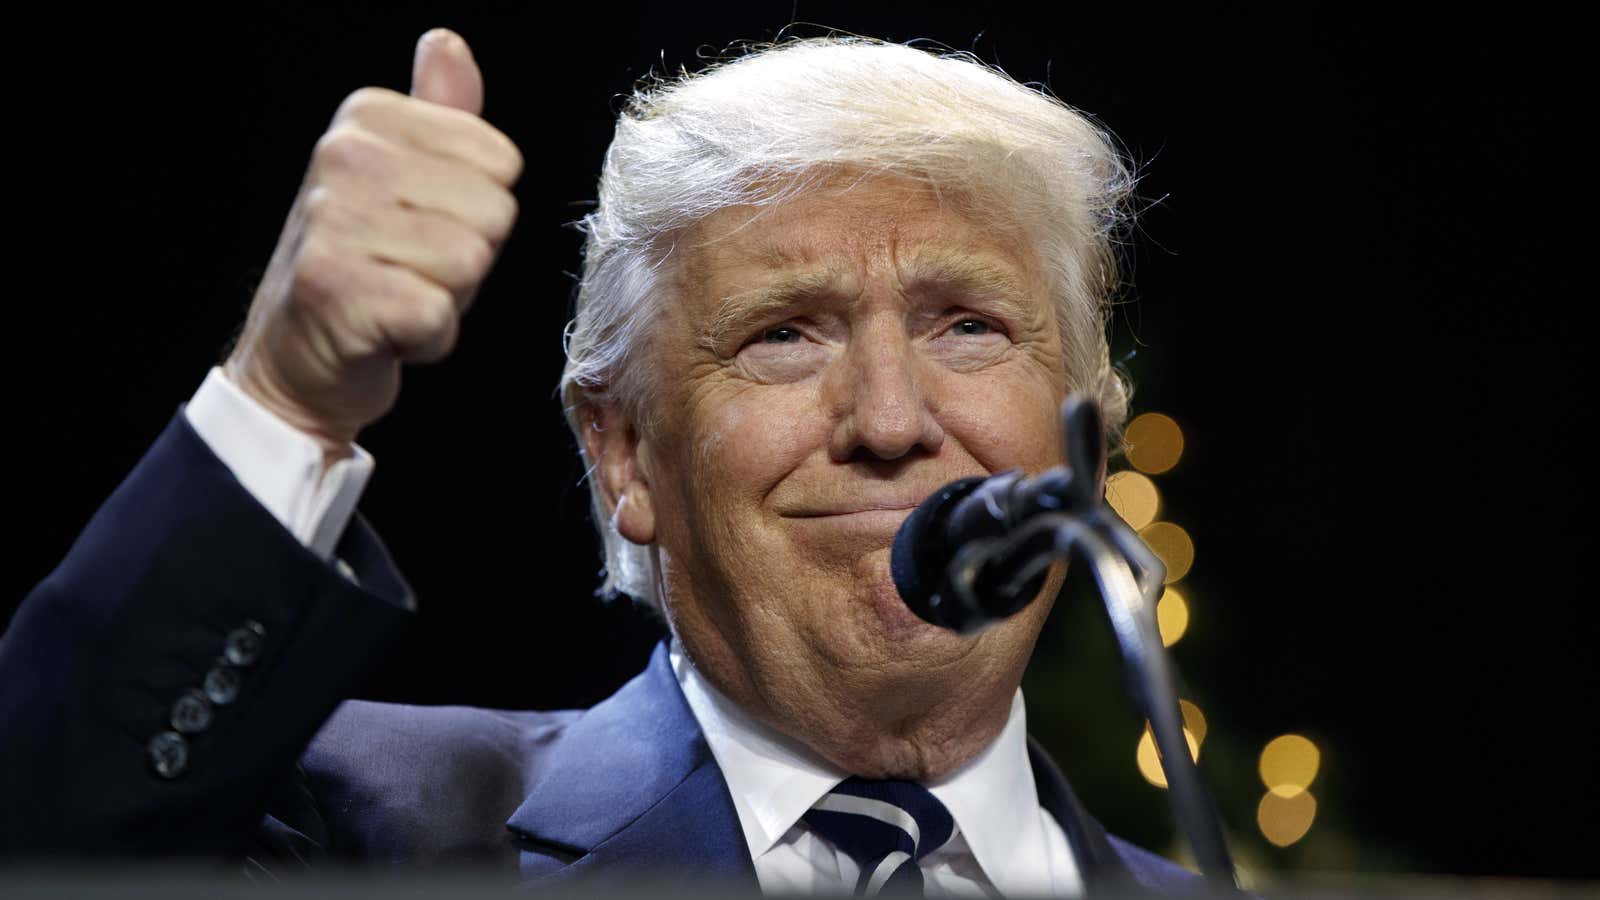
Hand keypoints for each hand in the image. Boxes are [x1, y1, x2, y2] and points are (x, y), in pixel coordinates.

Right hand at [224, 28, 522, 458]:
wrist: (297, 354)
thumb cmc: (363, 265)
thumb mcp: (401, 176)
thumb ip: (440, 114)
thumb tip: (447, 44)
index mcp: (367, 119)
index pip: (502, 162)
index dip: (478, 210)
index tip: (423, 226)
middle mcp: (344, 158)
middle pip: (495, 213)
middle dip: (471, 258)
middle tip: (411, 269)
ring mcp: (335, 223)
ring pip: (471, 263)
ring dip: (450, 298)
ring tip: (398, 295)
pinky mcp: (341, 292)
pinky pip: (441, 315)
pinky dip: (429, 339)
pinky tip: (390, 332)